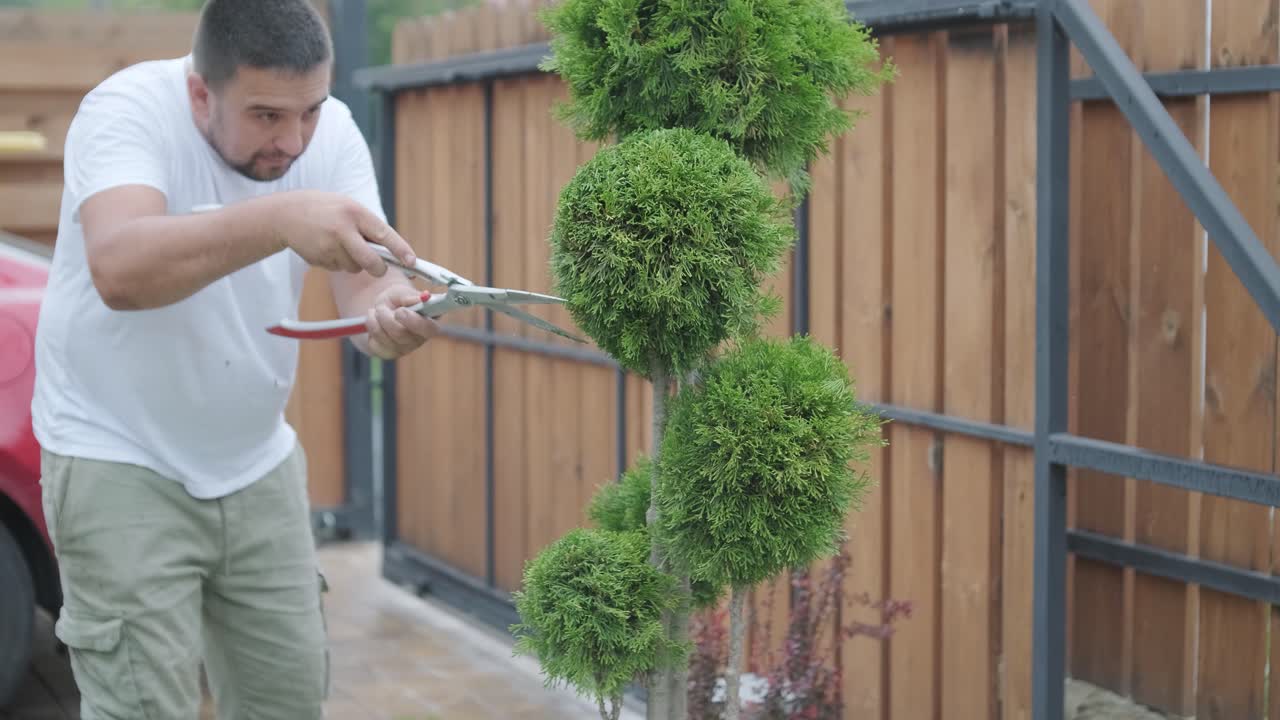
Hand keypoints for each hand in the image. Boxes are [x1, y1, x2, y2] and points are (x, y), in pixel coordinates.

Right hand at [271, 191, 415, 276]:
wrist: (285, 214)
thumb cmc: (325, 209)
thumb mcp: (348, 207)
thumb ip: (368, 226)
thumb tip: (393, 250)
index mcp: (355, 212)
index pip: (384, 235)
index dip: (401, 250)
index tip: (412, 261)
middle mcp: (342, 229)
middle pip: (371, 262)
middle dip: (379, 269)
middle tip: (379, 268)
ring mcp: (329, 246)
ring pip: (354, 267)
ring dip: (354, 262)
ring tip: (340, 244)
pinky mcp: (319, 259)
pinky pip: (339, 269)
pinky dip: (338, 262)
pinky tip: (326, 247)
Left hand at [362, 284, 439, 359]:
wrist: (382, 310)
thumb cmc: (396, 301)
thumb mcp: (401, 293)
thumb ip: (411, 296)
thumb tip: (423, 297)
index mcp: (429, 322)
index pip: (429, 329)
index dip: (414, 321)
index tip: (400, 311)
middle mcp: (420, 339)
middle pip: (401, 334)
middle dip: (386, 317)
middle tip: (380, 307)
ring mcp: (405, 349)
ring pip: (385, 337)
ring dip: (376, 319)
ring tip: (378, 310)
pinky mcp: (389, 353)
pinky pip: (375, 344)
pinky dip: (371, 327)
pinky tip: (375, 322)